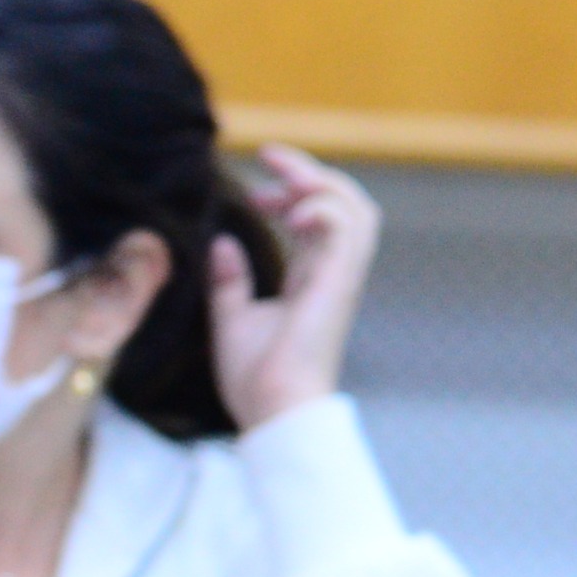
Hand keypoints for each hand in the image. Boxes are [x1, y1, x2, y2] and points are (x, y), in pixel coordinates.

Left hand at [208, 144, 379, 431]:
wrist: (274, 411)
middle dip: (310, 174)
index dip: (292, 193)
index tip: (255, 187)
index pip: (316, 219)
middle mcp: (332, 273)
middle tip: (268, 164)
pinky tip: (291, 214)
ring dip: (321, 183)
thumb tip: (220, 242)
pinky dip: (323, 208)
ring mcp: (340, 277)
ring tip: (282, 183)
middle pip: (345, 203)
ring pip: (356, 208)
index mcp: (312, 279)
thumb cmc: (256, 378)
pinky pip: (346, 228)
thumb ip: (229, 281)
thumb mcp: (231, 320)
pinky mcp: (338, 284)